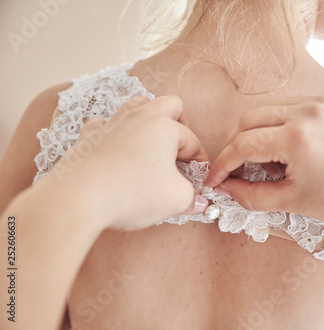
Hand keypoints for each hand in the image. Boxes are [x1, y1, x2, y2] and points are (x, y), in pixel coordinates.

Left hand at [40, 95, 209, 230]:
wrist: (78, 198)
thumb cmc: (132, 194)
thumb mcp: (175, 199)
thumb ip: (191, 197)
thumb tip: (198, 202)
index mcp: (164, 127)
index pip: (192, 141)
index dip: (200, 162)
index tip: (198, 180)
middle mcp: (139, 118)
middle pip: (168, 105)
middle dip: (180, 125)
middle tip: (179, 151)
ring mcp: (111, 124)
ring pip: (135, 105)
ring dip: (148, 120)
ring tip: (151, 144)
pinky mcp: (89, 137)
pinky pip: (104, 124)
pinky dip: (114, 132)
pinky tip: (116, 149)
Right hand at [203, 96, 323, 224]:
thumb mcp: (294, 203)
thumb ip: (251, 195)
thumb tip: (225, 187)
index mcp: (297, 138)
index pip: (242, 144)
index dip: (221, 164)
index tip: (213, 179)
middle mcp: (304, 111)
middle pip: (246, 120)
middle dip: (233, 146)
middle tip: (233, 171)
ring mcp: (315, 102)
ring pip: (263, 111)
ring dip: (252, 134)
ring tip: (261, 163)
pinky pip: (284, 108)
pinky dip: (273, 126)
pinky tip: (281, 149)